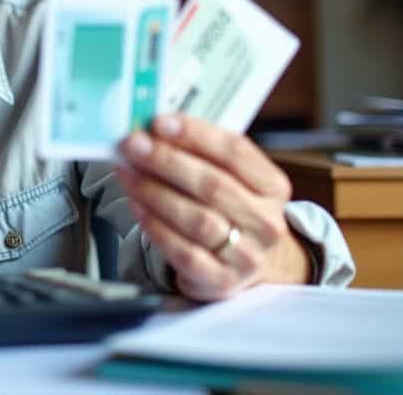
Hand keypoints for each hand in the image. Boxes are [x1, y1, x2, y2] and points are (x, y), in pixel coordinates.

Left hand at [116, 114, 310, 300]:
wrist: (248, 264)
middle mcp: (266, 222)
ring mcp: (247, 256)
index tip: (161, 122)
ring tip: (129, 173)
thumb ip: (203, 153)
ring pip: (197, 219)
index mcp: (273, 187)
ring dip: (155, 192)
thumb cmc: (232, 211)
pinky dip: (155, 226)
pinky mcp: (221, 281)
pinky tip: (137, 206)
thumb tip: (156, 129)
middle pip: (213, 185)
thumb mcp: (233, 179)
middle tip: (134, 145)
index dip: (196, 134)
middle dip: (166, 161)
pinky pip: (183, 252)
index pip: (236, 152)